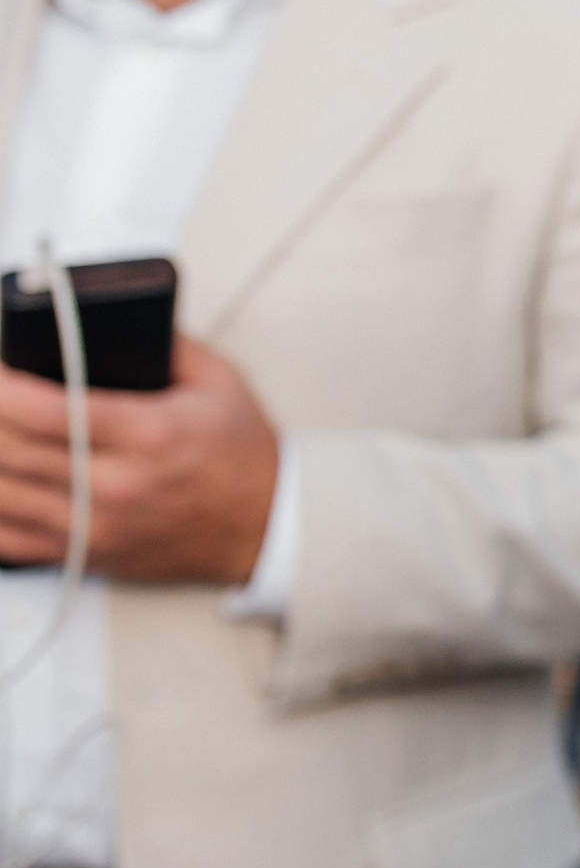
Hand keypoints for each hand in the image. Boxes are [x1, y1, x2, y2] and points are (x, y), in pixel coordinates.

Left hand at [0, 336, 279, 582]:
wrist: (264, 525)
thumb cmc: (242, 455)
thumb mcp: (220, 379)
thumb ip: (166, 341)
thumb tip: (115, 313)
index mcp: (151, 435)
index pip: (49, 411)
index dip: (3, 387)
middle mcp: (116, 486)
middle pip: (9, 450)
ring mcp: (95, 528)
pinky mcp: (83, 554)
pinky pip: (5, 541)